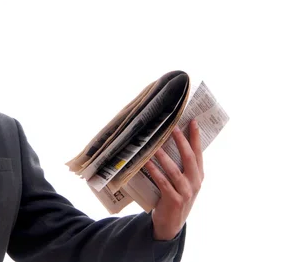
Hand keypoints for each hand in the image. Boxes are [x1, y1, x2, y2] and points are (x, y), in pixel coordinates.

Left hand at [146, 120, 203, 240]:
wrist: (170, 224)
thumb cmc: (174, 197)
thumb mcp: (182, 182)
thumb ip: (180, 166)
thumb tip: (167, 141)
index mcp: (198, 176)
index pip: (198, 153)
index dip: (195, 137)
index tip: (192, 121)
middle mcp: (195, 182)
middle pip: (189, 158)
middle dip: (181, 141)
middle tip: (173, 127)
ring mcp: (186, 192)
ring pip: (174, 170)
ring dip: (163, 156)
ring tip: (154, 144)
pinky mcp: (174, 200)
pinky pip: (163, 182)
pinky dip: (155, 171)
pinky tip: (146, 162)